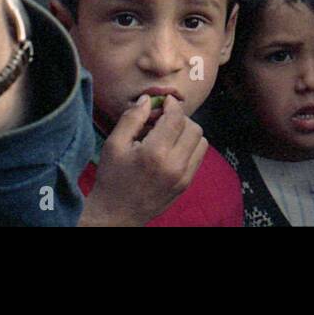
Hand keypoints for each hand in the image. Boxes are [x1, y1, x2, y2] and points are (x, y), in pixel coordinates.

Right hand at [78, 96, 206, 225]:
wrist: (117, 214)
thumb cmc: (112, 178)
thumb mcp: (114, 144)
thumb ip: (132, 118)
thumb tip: (148, 100)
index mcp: (155, 153)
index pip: (176, 118)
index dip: (172, 104)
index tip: (164, 101)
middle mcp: (175, 165)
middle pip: (193, 127)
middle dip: (180, 118)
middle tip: (162, 120)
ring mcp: (183, 177)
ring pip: (201, 141)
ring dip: (187, 132)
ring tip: (167, 135)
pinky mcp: (186, 184)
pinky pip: (198, 157)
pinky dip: (189, 147)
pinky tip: (171, 149)